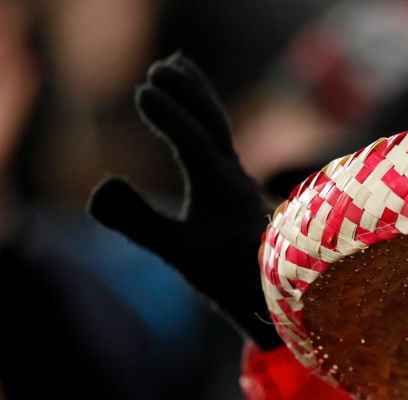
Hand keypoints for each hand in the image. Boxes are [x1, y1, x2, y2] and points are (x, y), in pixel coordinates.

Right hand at [87, 53, 280, 348]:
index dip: (168, 114)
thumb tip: (102, 186)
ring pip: (219, 129)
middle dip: (186, 92)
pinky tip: (199, 120)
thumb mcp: (177, 252)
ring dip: (198, 97)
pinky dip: (208, 120)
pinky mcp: (240, 193)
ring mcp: (239, 182)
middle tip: (159, 69)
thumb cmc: (228, 276)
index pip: (192, 138)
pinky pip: (222, 143)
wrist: (276, 295)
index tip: (141, 90)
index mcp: (219, 186)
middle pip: (211, 122)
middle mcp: (234, 177)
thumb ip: (138, 220)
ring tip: (178, 67)